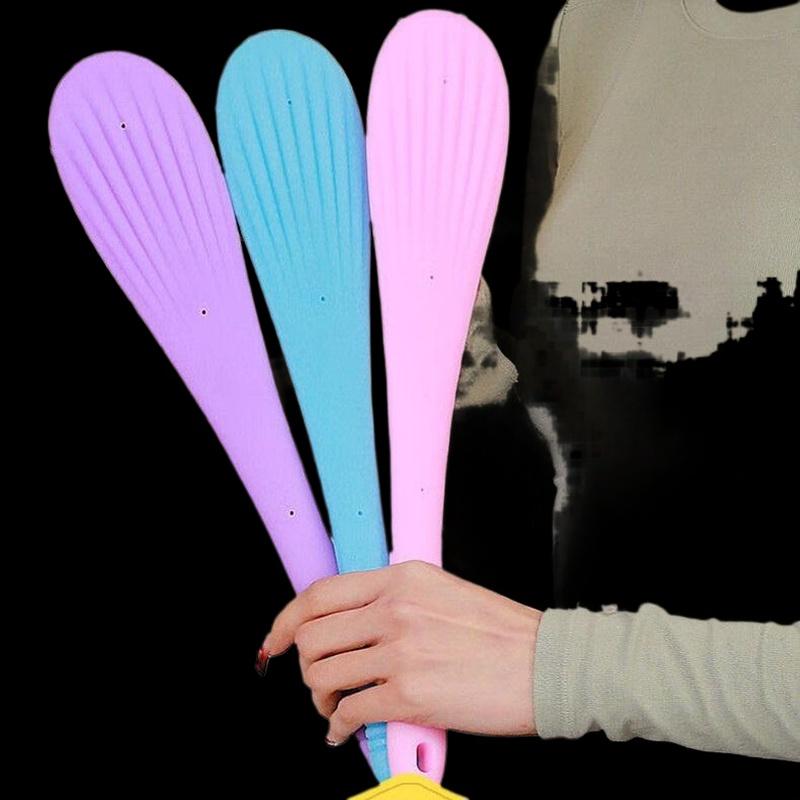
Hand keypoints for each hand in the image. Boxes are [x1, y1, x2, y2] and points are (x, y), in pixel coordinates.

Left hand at [259, 560, 542, 744]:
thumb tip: (351, 622)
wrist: (545, 664)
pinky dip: (339, 728)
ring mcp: (400, 651)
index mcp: (401, 578)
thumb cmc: (499, 632)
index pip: (320, 594)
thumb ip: (393, 598)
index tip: (275, 640)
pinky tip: (347, 732)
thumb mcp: (442, 591)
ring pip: (322, 676)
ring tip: (336, 707)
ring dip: (321, 698)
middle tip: (320, 681)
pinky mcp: (409, 695)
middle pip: (312, 637)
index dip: (286, 619)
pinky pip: (348, 713)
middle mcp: (394, 609)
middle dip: (306, 666)